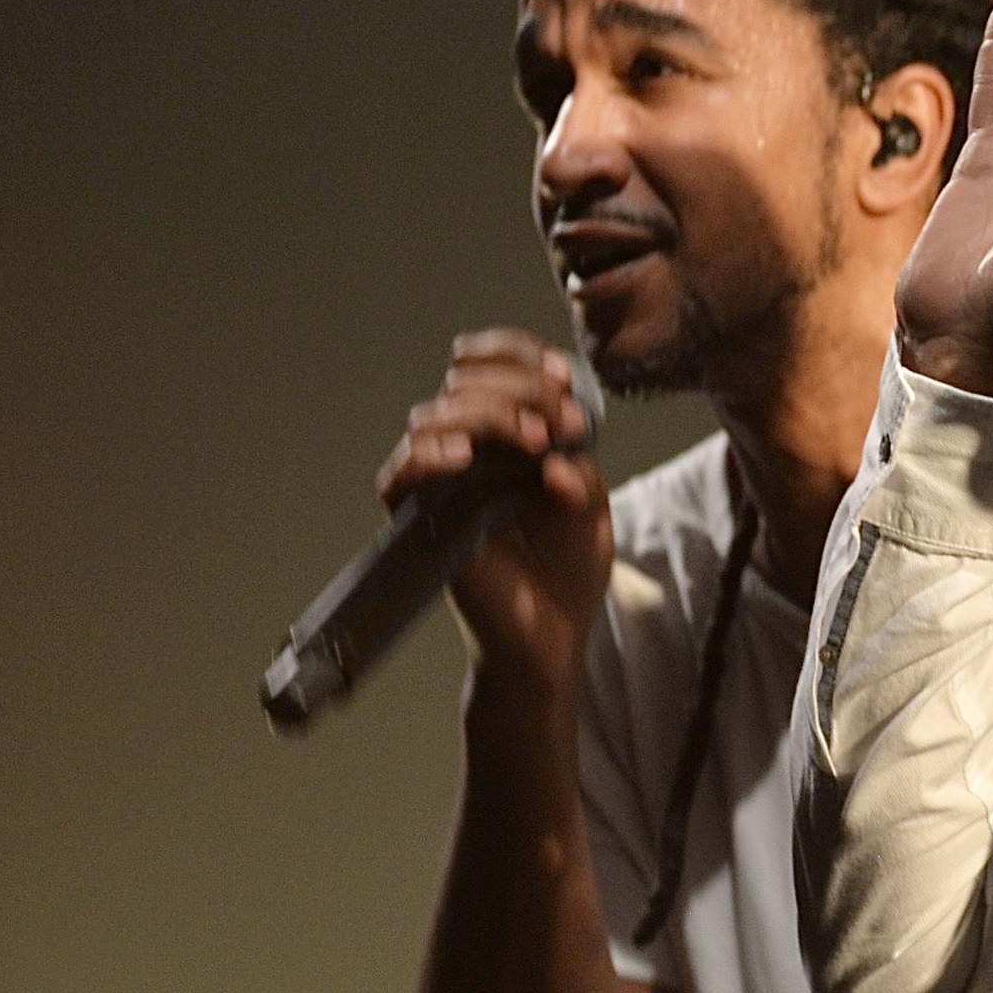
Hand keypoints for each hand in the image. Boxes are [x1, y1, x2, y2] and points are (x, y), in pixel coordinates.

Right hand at [374, 330, 608, 698]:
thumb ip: (578, 465)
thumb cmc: (570, 568)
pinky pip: (400, 474)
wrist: (556, 636)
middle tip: (562, 422)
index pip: (491, 366)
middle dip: (519, 387)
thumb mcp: (592, 504)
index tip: (565, 375)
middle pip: (464, 383)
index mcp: (508, 434)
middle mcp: (469, 450)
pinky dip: (428, 455)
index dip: (520, 356)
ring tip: (534, 441)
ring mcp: (441, 483)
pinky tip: (465, 457)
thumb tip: (554, 456)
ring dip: (488, 414)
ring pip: (434, 417)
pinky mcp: (421, 519)